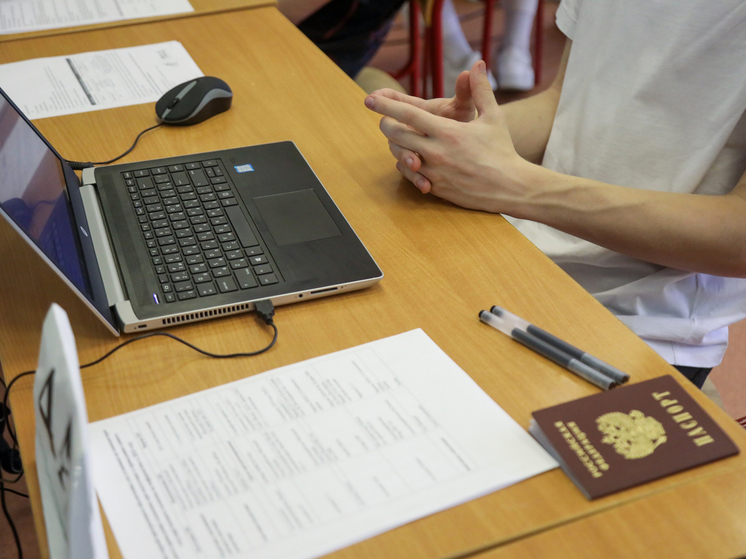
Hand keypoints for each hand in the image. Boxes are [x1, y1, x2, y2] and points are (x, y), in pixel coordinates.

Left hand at [364, 60, 526, 212]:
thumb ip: (481, 90)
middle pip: (396, 136)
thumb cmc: (502, 150)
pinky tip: (410, 158)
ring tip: (397, 139)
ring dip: (395, 147)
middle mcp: (436, 153)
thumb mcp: (493, 117)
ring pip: (400, 157)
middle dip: (386, 125)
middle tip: (384, 120)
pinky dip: (406, 166)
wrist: (510, 187)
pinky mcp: (436, 188)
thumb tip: (477, 64)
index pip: (407, 115)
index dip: (385, 105)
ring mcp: (434, 173)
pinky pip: (410, 176)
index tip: (369, 99)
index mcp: (446, 132)